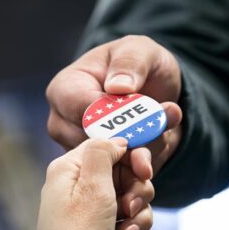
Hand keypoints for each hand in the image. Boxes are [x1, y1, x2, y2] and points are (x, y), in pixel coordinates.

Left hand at [37, 138, 154, 229]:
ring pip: (133, 200)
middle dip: (137, 193)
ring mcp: (92, 210)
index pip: (108, 146)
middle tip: (130, 208)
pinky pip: (131, 222)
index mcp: (70, 169)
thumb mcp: (92, 187)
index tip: (145, 171)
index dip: (131, 157)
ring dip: (137, 217)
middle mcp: (79, 186)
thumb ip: (103, 154)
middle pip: (125, 174)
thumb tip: (115, 139)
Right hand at [46, 35, 183, 180]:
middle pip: (94, 145)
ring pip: (110, 166)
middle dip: (133, 139)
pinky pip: (123, 178)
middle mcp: (65, 125)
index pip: (81, 112)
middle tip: (162, 126)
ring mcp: (81, 151)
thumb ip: (130, 63)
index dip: (113, 118)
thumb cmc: (138, 63)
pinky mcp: (102, 170)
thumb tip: (118, 87)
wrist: (155, 89)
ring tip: (165, 131)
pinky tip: (160, 146)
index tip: (140, 117)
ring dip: (143, 153)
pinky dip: (145, 166)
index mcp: (64, 91)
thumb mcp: (139, 50)